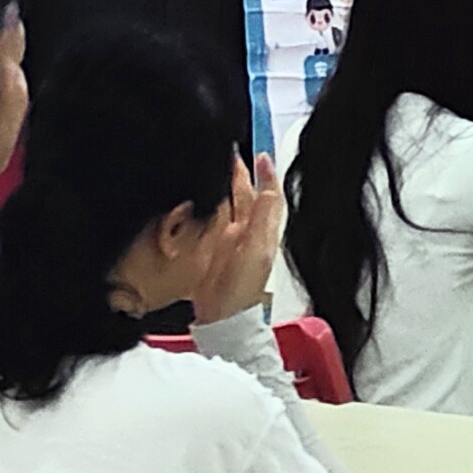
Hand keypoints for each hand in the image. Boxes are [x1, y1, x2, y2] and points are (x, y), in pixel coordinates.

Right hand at [188, 156, 283, 328]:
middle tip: (232, 152)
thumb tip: (269, 190)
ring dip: (224, 186)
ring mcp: (229, 240)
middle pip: (245, 197)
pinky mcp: (212, 248)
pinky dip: (209, 206)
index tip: (260, 155)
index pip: (267, 197)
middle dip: (241, 174)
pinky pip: (211, 220)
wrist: (222, 319)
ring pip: (228, 205)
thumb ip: (261, 221)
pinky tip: (202, 196)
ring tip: (218, 165)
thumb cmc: (241, 293)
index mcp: (262, 233)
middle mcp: (247, 234)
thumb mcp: (255, 253)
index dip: (265, 176)